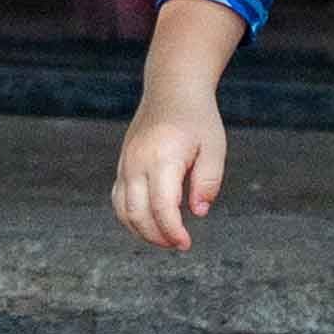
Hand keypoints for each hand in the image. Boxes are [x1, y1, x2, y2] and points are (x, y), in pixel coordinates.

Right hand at [113, 89, 225, 252]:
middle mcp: (137, 162)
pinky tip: (150, 223)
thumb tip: (198, 211)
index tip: (186, 243)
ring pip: (123, 210)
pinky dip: (130, 217)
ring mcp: (125, 163)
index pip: (161, 207)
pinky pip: (118, 199)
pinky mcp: (122, 165)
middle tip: (179, 244)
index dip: (173, 232)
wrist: (171, 89)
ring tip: (165, 237)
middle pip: (137, 213)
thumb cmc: (197, 119)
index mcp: (162, 158)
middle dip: (157, 237)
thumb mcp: (214, 147)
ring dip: (141, 231)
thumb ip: (208, 181)